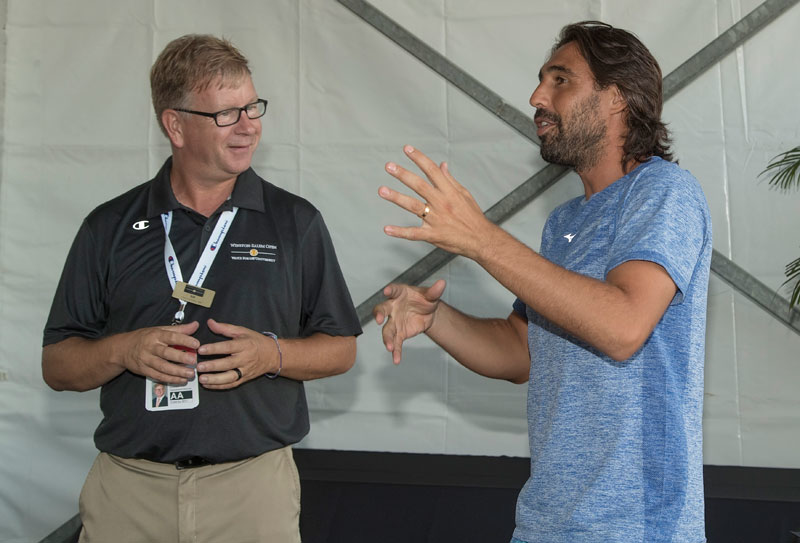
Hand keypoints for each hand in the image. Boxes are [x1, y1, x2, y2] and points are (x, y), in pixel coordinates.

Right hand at [119, 321, 199, 384]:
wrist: (122, 349)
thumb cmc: (144, 338)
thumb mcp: (160, 330)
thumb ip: (179, 329)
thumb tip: (195, 325)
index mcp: (156, 335)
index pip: (171, 337)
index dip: (184, 340)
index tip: (196, 344)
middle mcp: (150, 347)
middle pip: (166, 353)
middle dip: (181, 357)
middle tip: (194, 361)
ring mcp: (146, 360)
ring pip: (162, 367)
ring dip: (177, 371)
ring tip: (190, 373)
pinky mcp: (144, 371)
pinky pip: (158, 376)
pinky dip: (170, 379)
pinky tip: (181, 380)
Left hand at [195, 319, 277, 388]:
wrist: (273, 355)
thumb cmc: (256, 342)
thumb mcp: (242, 331)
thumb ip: (225, 328)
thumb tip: (210, 322)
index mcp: (244, 345)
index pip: (228, 347)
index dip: (214, 348)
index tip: (201, 349)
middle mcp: (245, 359)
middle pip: (228, 363)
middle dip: (213, 366)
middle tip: (199, 366)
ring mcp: (245, 370)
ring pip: (230, 377)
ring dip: (215, 379)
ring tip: (202, 379)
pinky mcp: (245, 378)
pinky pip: (232, 384)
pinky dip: (219, 386)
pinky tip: (208, 384)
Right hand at [373, 279, 446, 363]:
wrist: (428, 313)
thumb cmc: (425, 300)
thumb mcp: (431, 295)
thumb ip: (435, 291)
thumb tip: (442, 283)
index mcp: (399, 294)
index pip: (392, 290)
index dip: (389, 290)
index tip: (386, 291)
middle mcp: (393, 307)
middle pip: (381, 309)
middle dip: (379, 314)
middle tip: (379, 319)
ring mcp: (394, 321)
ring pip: (387, 330)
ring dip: (387, 338)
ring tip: (390, 347)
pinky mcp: (399, 333)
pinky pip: (396, 342)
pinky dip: (396, 352)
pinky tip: (396, 360)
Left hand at [379, 145, 494, 259]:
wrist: (481, 239)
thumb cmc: (472, 216)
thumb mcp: (464, 194)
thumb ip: (450, 180)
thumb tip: (442, 165)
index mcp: (449, 192)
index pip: (432, 170)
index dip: (419, 158)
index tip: (407, 149)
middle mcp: (441, 203)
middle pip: (419, 185)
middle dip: (403, 174)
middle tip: (389, 166)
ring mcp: (436, 219)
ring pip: (413, 206)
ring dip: (396, 198)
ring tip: (382, 190)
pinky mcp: (433, 235)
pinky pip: (413, 233)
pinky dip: (400, 232)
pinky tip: (387, 229)